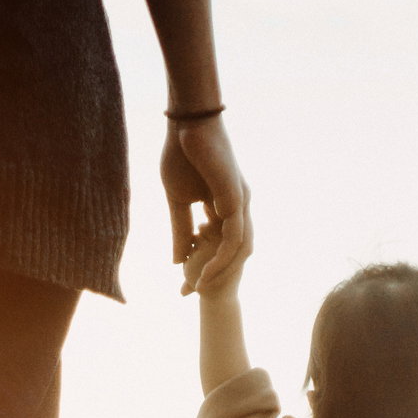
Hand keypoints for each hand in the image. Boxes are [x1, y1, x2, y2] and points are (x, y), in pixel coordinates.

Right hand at [162, 116, 249, 293]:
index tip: (185, 281)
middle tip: (194, 291)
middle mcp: (239, 206)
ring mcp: (241, 204)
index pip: (220, 243)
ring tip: (199, 286)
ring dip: (219, 272)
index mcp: (226, 205)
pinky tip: (205, 272)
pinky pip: (234, 240)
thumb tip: (176, 259)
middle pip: (233, 251)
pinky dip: (221, 259)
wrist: (188, 126)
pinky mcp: (237, 202)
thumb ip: (179, 230)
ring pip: (237, 250)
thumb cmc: (182, 156)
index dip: (205, 263)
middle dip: (216, 274)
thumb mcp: (177, 202)